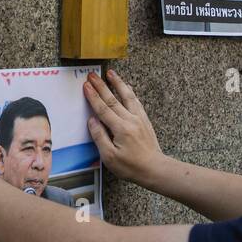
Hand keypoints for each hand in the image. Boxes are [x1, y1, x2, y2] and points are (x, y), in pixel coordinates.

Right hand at [83, 70, 166, 189]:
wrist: (155, 169)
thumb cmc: (131, 166)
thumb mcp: (109, 157)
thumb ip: (100, 137)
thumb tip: (92, 121)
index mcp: (120, 128)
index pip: (103, 108)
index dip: (93, 96)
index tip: (86, 85)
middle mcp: (130, 120)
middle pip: (113, 99)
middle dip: (101, 86)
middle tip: (92, 75)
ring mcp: (139, 119)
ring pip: (127, 96)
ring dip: (118, 83)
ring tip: (110, 73)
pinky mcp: (144, 121)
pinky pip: (136, 102)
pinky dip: (130, 92)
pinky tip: (127, 87)